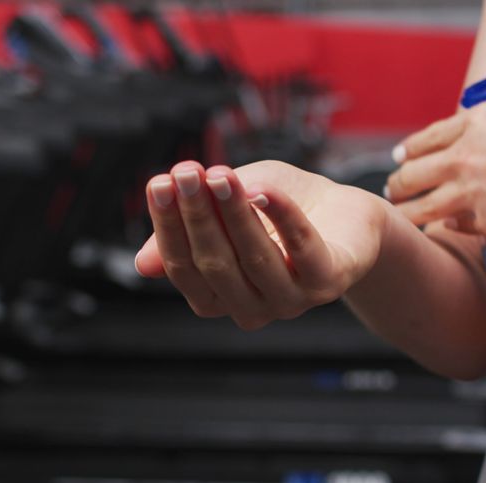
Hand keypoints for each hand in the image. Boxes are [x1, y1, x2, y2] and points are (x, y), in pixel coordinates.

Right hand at [135, 160, 387, 329]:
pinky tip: (263, 189)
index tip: (160, 183)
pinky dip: (282, 217)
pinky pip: (302, 248)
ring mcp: (291, 300)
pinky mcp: (329, 281)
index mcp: (217, 297)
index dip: (169, 225)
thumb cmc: (277, 210)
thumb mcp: (224, 214)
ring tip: (219, 175)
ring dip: (234, 212)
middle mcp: (250, 308)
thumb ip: (189, 234)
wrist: (342, 212)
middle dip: (198, 214)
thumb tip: (143, 264)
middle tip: (186, 171)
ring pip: (255, 257)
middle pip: (215, 263)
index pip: (183, 267)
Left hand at [386, 99, 485, 241]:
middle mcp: (464, 157)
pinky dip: (451, 226)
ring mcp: (469, 191)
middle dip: (398, 181)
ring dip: (406, 211)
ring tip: (400, 214)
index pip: (429, 138)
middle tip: (393, 187)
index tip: (399, 156)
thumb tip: (484, 130)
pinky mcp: (481, 221)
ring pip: (422, 206)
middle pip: (414, 172)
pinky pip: (456, 225)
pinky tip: (445, 227)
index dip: (410, 149)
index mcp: (476, 124)